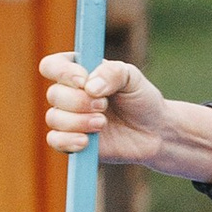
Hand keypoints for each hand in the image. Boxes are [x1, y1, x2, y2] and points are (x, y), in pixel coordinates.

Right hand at [40, 51, 211, 180]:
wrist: (159, 132)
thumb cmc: (147, 101)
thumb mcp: (134, 79)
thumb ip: (112, 73)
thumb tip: (91, 87)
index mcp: (79, 73)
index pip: (53, 67)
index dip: (63, 72)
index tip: (85, 79)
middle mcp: (71, 96)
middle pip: (54, 95)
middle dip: (79, 101)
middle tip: (104, 108)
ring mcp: (71, 121)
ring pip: (54, 118)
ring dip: (78, 122)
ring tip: (103, 124)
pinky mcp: (76, 144)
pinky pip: (57, 142)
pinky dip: (70, 141)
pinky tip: (88, 142)